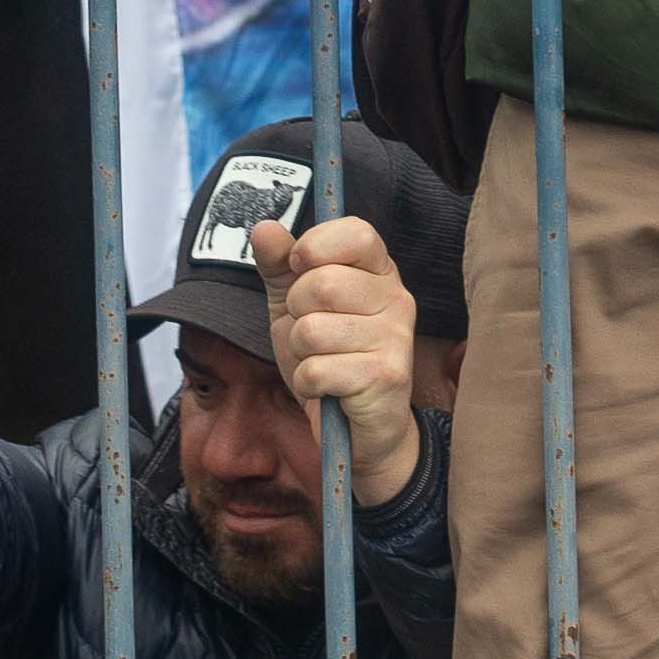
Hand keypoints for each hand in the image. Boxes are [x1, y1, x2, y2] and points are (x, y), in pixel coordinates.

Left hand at [265, 215, 428, 496]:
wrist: (358, 432)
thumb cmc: (330, 359)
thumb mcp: (295, 308)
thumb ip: (280, 266)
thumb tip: (262, 227)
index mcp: (379, 271)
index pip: (356, 232)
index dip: (315, 247)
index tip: (300, 269)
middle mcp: (396, 297)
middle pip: (321, 284)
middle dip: (296, 314)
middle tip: (311, 334)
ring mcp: (396, 337)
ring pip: (312, 330)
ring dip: (301, 354)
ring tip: (321, 362)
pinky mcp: (386, 376)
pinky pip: (317, 370)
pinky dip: (308, 383)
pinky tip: (327, 389)